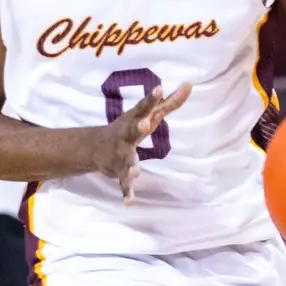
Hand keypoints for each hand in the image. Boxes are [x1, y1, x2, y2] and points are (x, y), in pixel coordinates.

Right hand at [94, 83, 190, 199]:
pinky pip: (123, 182)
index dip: (151, 98)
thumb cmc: (129, 128)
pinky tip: (129, 201)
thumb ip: (170, 102)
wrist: (95, 148)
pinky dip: (126, 191)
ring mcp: (120, 154)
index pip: (144, 107)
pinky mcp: (118, 171)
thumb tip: (189, 84)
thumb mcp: (147, 115)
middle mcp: (125, 135)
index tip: (159, 88)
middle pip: (131, 130)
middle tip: (143, 125)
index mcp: (134, 120)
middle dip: (137, 128)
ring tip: (136, 172)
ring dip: (131, 166)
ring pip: (127, 160)